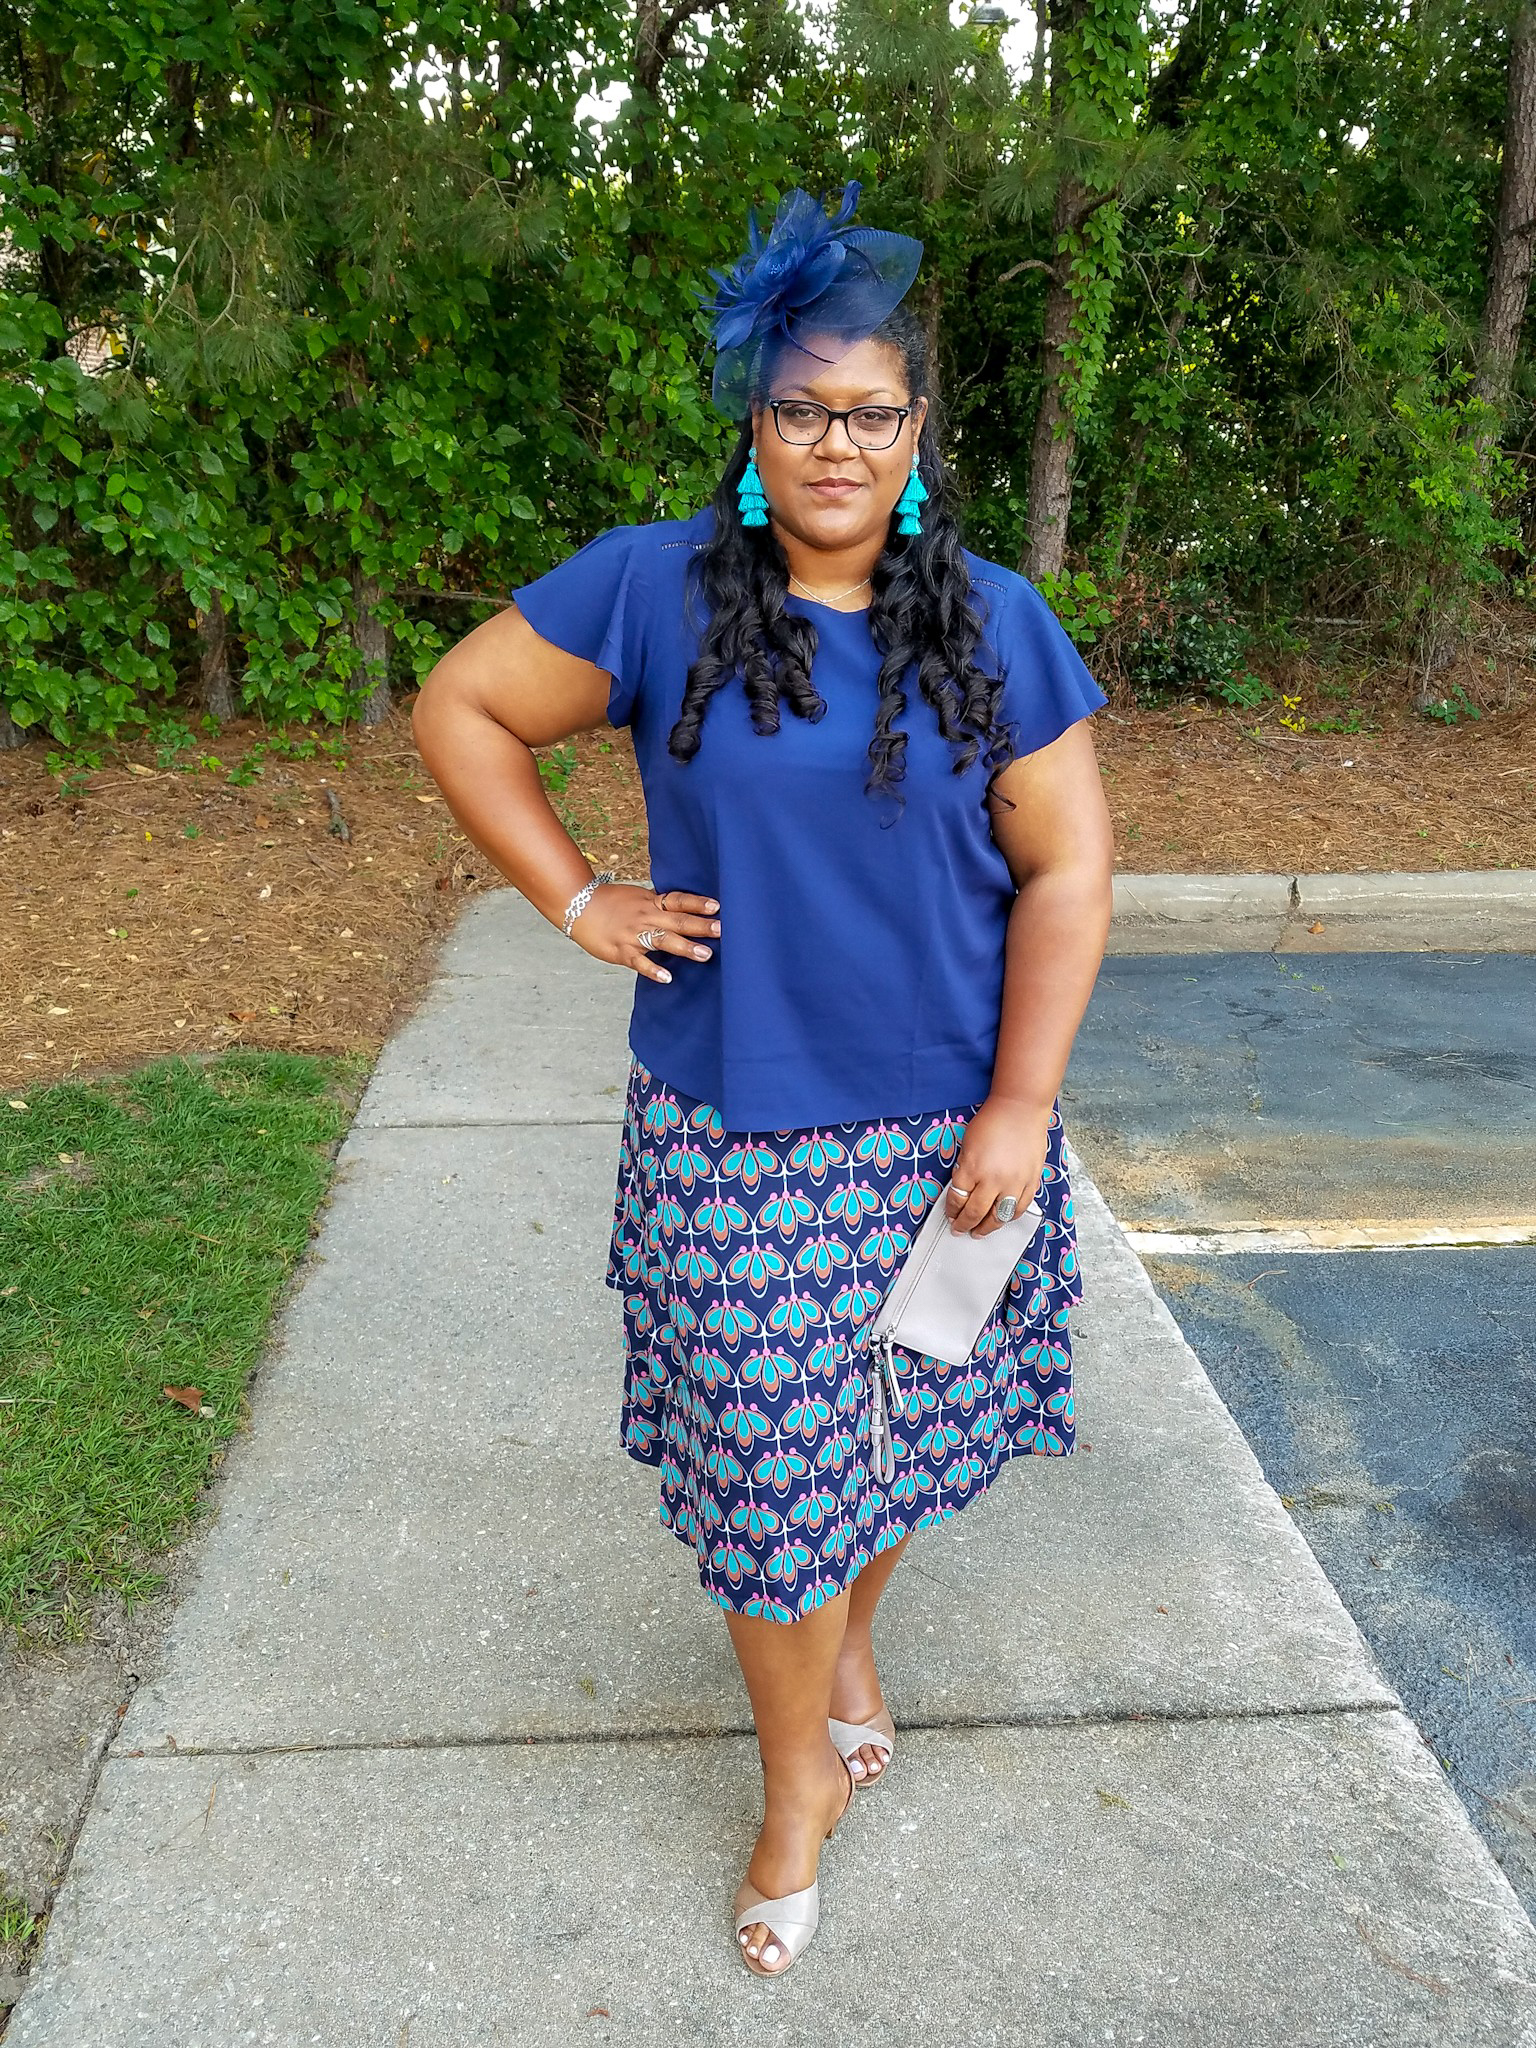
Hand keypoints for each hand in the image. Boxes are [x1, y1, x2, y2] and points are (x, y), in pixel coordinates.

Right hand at [568, 881, 720, 984]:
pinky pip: (639, 962)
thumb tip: (684, 911)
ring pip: (663, 940)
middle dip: (701, 926)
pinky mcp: (621, 951)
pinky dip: (653, 970)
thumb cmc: (611, 903)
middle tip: (722, 930)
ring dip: (685, 947)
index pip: (679, 900)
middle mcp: (646, 916)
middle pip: (677, 921)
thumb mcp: (638, 897)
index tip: (718, 906)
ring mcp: (633, 934)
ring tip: (705, 954)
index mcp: (652, 902)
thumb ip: (660, 906)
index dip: (697, 903)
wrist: (578, 905)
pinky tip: (667, 977)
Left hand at [946, 1096, 1050, 1236]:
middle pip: (976, 1212)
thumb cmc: (991, 1121)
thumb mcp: (967, 1144)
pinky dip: (1011, 1217)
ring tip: (980, 1232)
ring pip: (1000, 1217)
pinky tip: (1003, 1219)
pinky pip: (1021, 1208)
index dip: (951, 1210)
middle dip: (965, 1224)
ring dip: (988, 1228)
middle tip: (960, 1230)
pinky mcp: (1032, 1181)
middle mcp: (993, 1180)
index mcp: (972, 1168)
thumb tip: (963, 1190)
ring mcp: (1015, 1182)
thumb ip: (965, 1169)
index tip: (950, 1215)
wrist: (1021, 1108)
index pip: (957, 1199)